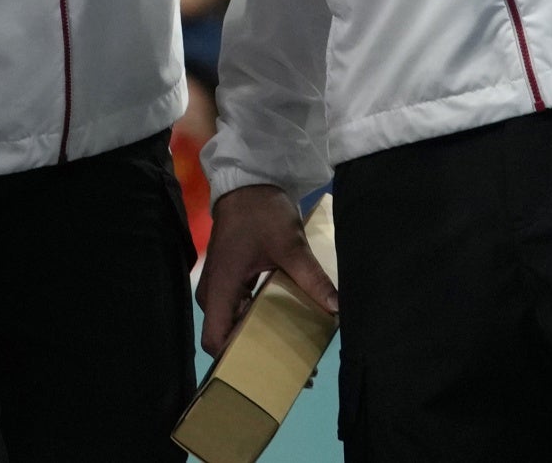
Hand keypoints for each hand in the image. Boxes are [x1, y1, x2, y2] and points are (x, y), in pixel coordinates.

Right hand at [198, 184, 336, 358]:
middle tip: (290, 370)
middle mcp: (214, 293)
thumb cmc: (260, 212)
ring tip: (293, 353)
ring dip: (259, 339)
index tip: (267, 369)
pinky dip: (260, 321)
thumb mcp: (289, 245)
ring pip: (235, 324)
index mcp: (219, 288)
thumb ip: (312, 278)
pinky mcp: (231, 279)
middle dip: (255, 356)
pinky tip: (286, 325)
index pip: (215, 340)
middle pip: (226, 337)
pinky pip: (241, 309)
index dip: (234, 360)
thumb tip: (338, 308)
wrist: (248, 181)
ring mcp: (221, 286)